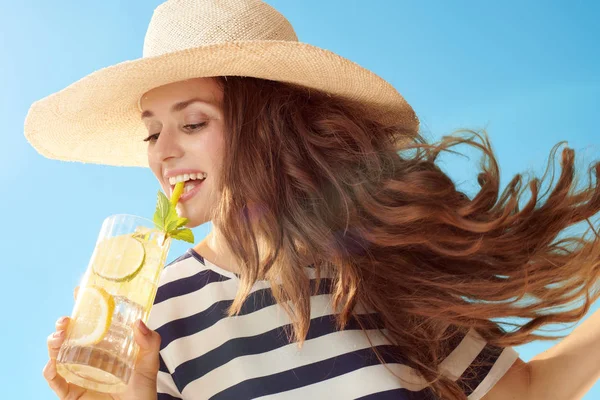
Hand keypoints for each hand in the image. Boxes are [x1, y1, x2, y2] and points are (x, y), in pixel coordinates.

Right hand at [44, 289, 161, 399]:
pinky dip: (49, 371)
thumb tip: (139, 322)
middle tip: (67, 320)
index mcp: (104, 345)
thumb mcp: (149, 362)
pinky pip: (55, 380)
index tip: (79, 291)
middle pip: (69, 335)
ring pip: (56, 353)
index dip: (82, 306)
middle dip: (63, 324)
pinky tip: (53, 364)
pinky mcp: (71, 391)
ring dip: (53, 342)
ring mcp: (77, 372)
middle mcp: (87, 356)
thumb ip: (149, 342)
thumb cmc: (141, 390)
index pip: (90, 322)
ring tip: (59, 336)